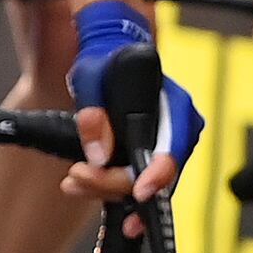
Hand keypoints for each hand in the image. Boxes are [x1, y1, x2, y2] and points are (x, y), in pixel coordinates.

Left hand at [62, 0, 201, 202]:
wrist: (107, 61)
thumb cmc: (104, 64)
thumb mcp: (90, 79)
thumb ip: (92, 113)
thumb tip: (98, 155)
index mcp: (175, 106)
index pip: (174, 149)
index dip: (158, 174)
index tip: (139, 191)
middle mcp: (180, 130)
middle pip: (156, 176)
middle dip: (114, 183)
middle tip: (76, 175)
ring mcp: (168, 147)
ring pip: (144, 185)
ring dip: (105, 188)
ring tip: (72, 179)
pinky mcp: (152, 158)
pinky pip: (136, 182)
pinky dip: (108, 187)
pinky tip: (83, 184)